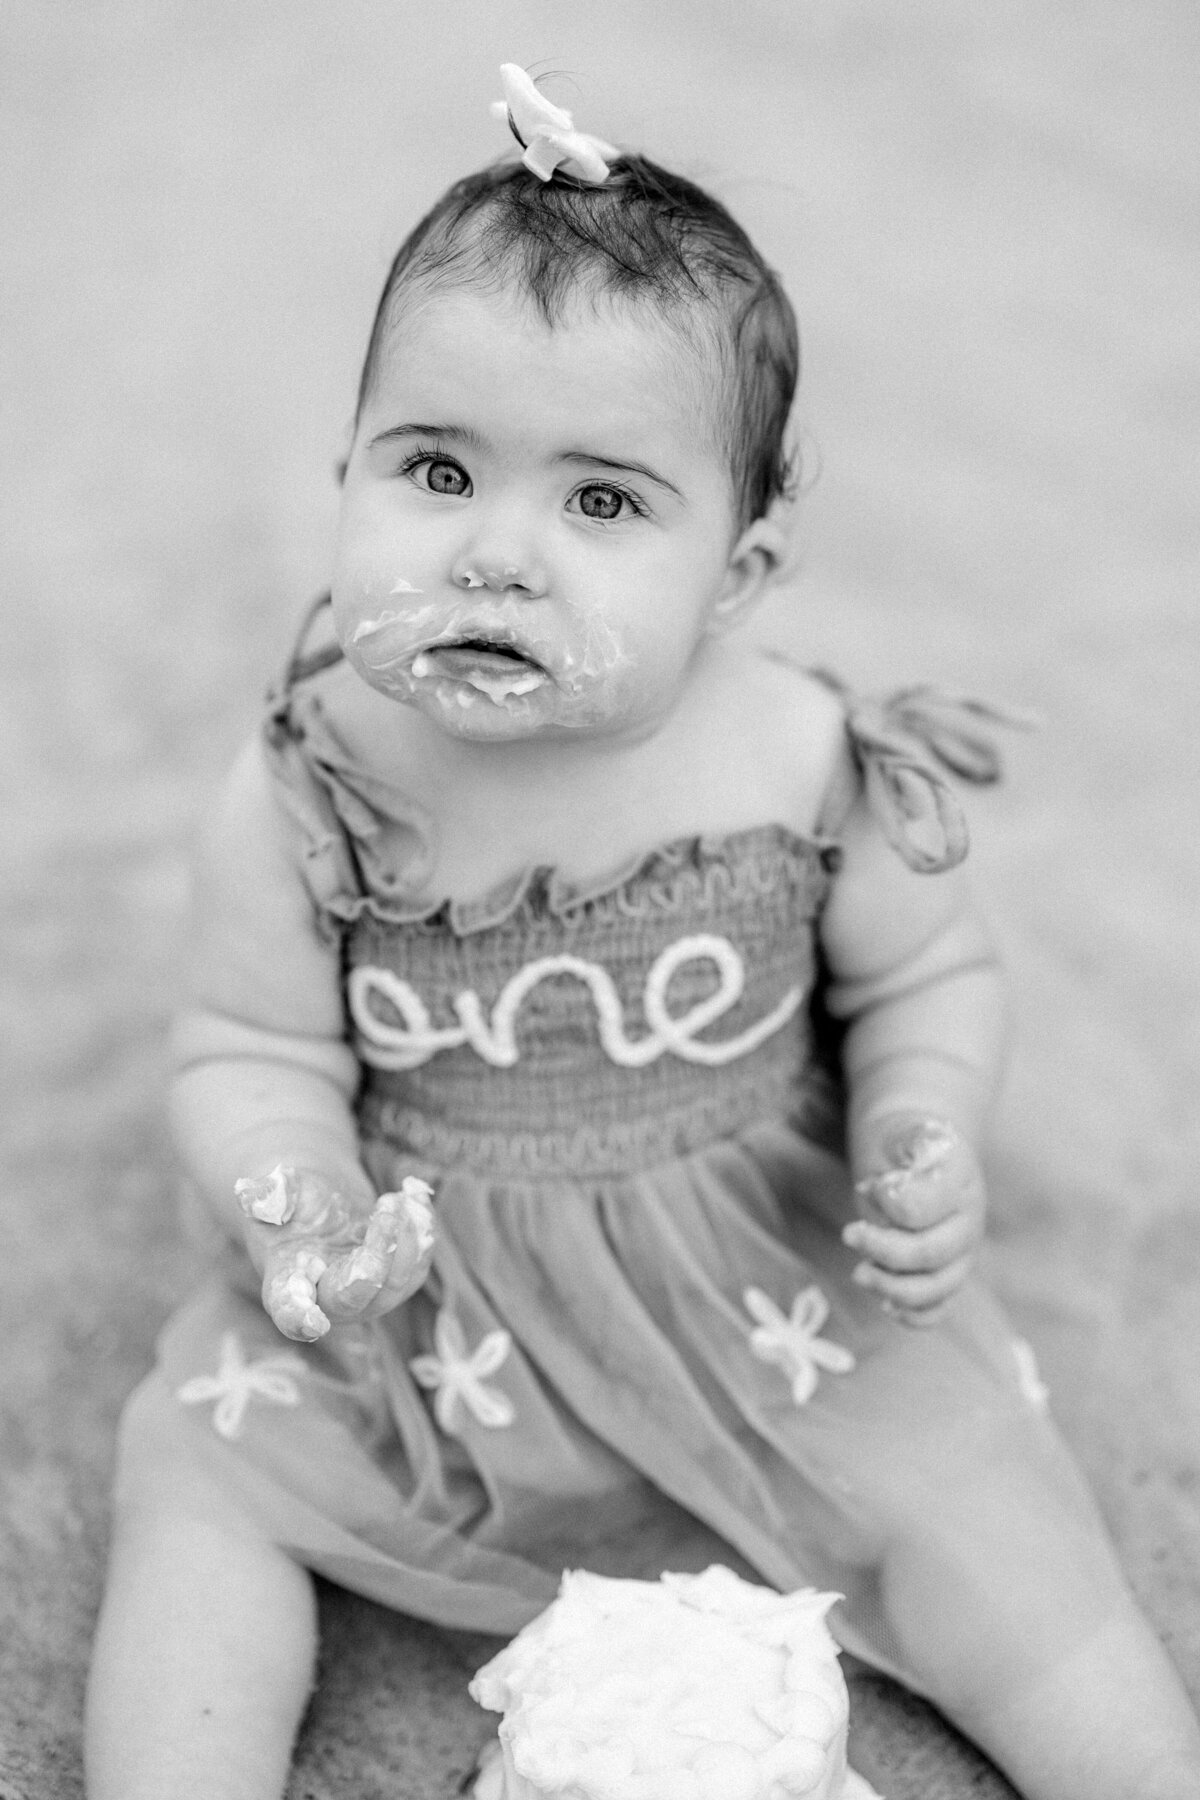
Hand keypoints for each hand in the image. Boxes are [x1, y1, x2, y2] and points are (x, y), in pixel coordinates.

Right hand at [234, 1163, 434, 1341]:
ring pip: (396, 1284)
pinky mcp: (395, 1283)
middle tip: (387, 1206)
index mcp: (285, 1288)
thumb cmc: (289, 1206)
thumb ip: (267, 1196)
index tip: (313, 1322)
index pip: (290, 1311)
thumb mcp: (274, 1196)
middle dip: (377, 1252)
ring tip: (400, 1196)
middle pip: (356, 1294)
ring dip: (407, 1239)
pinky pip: (417, 1267)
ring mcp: (366, 1298)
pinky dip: (423, 1231)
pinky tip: (416, 1195)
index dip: (301, 1318)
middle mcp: (327, 1303)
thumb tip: (254, 1192)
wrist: (320, 1205)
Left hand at [843, 1115, 984, 1325]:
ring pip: (935, 1288)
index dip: (886, 1204)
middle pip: (929, 1254)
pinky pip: (939, 1308)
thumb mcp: (903, 1129)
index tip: (870, 1185)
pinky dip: (914, 1315)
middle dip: (882, 1250)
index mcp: (959, 1181)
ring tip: (859, 1272)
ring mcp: (961, 1252)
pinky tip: (886, 1304)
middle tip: (848, 1233)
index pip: (920, 1210)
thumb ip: (908, 1145)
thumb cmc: (904, 1142)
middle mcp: (968, 1221)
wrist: (915, 1153)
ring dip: (891, 1286)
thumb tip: (895, 1187)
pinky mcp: (948, 1274)